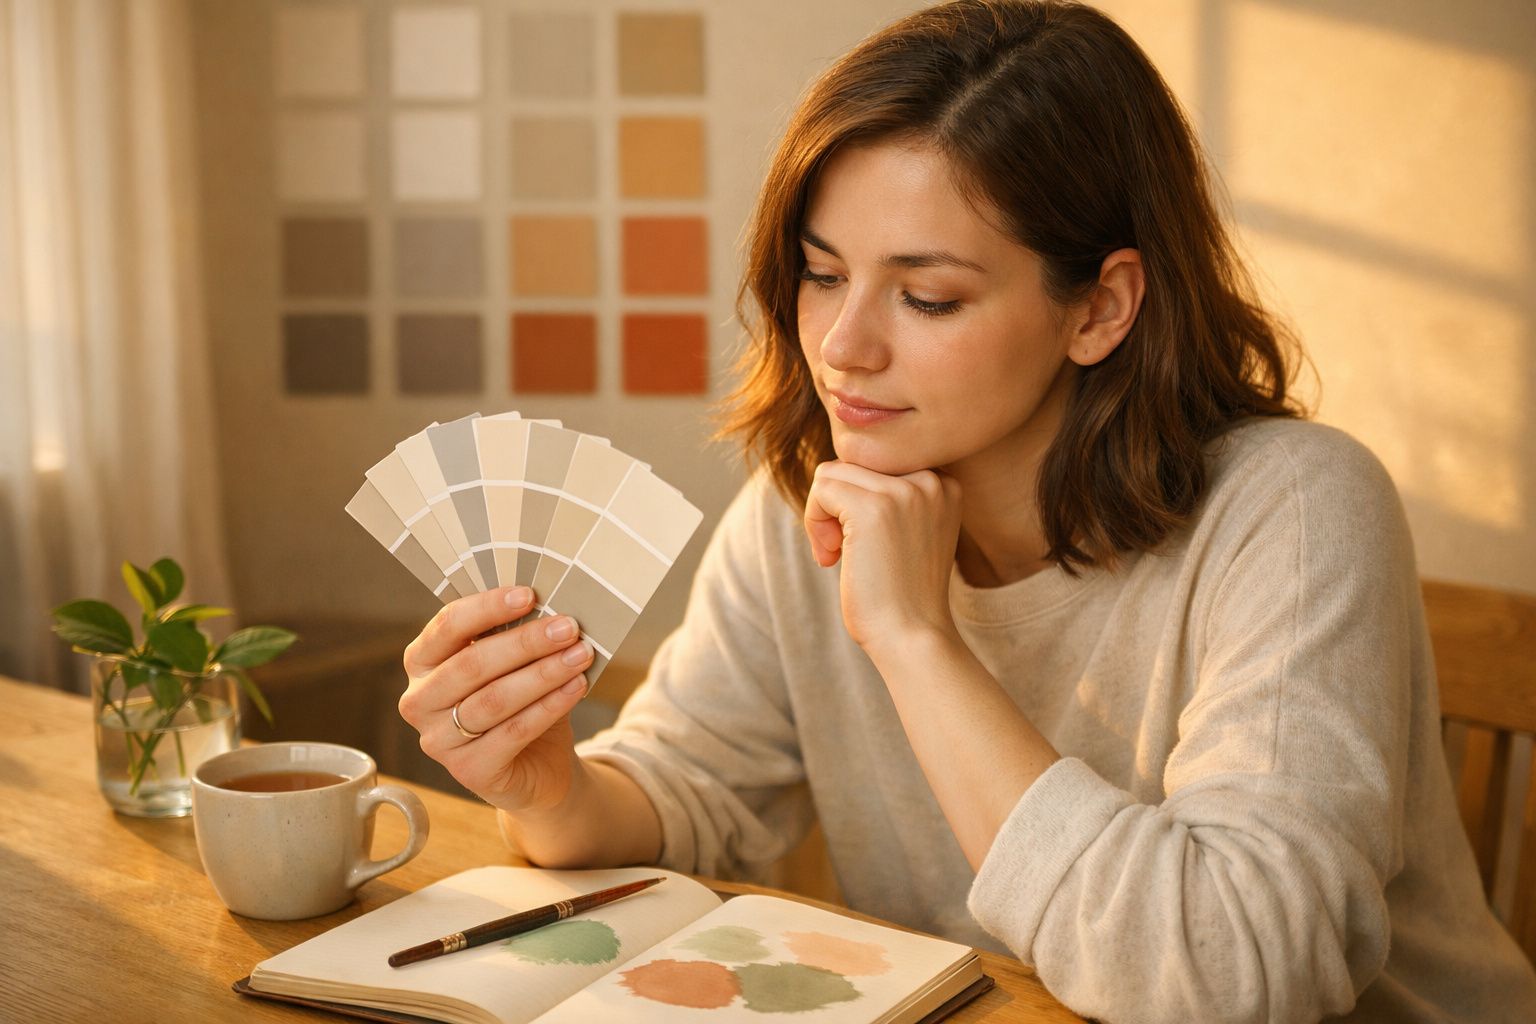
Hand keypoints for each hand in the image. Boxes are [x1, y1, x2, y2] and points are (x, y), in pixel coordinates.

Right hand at [398, 586, 594, 813]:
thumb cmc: (521, 702)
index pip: (448, 626)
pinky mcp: (468, 771)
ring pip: (494, 699)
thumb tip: (551, 607)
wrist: (538, 766)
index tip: (530, 594)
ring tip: (580, 655)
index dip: (488, 607)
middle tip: (568, 627)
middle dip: (525, 642)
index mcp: (423, 662)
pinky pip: (513, 732)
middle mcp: (419, 701)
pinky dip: (549, 706)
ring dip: (543, 673)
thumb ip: (517, 635)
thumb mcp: (514, 664)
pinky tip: (575, 687)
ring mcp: (439, 741)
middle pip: (472, 664)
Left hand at [803, 460, 963, 653]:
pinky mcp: (873, 508)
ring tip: (835, 555)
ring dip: (821, 514)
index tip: (859, 543)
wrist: (912, 637)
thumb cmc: (901, 595)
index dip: (855, 500)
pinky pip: (821, 488)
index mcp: (944, 484)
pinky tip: (830, 557)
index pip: (877, 462)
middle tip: (840, 552)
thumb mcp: (907, 531)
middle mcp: (931, 480)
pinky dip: (813, 521)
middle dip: (835, 507)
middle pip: (852, 464)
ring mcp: (904, 491)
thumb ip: (887, 496)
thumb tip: (832, 469)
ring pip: (832, 473)